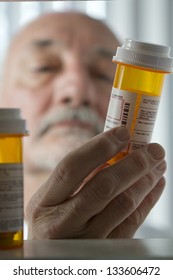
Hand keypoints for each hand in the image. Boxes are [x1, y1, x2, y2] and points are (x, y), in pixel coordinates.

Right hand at [26, 127, 165, 238]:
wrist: (51, 260)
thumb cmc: (53, 222)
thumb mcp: (52, 200)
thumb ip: (76, 179)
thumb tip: (115, 151)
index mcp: (43, 203)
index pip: (71, 167)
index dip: (99, 147)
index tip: (122, 133)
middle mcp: (61, 224)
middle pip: (103, 187)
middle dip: (133, 164)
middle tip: (153, 149)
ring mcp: (85, 241)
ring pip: (123, 205)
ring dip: (145, 181)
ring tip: (157, 165)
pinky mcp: (105, 252)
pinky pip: (132, 223)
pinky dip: (148, 201)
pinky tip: (155, 186)